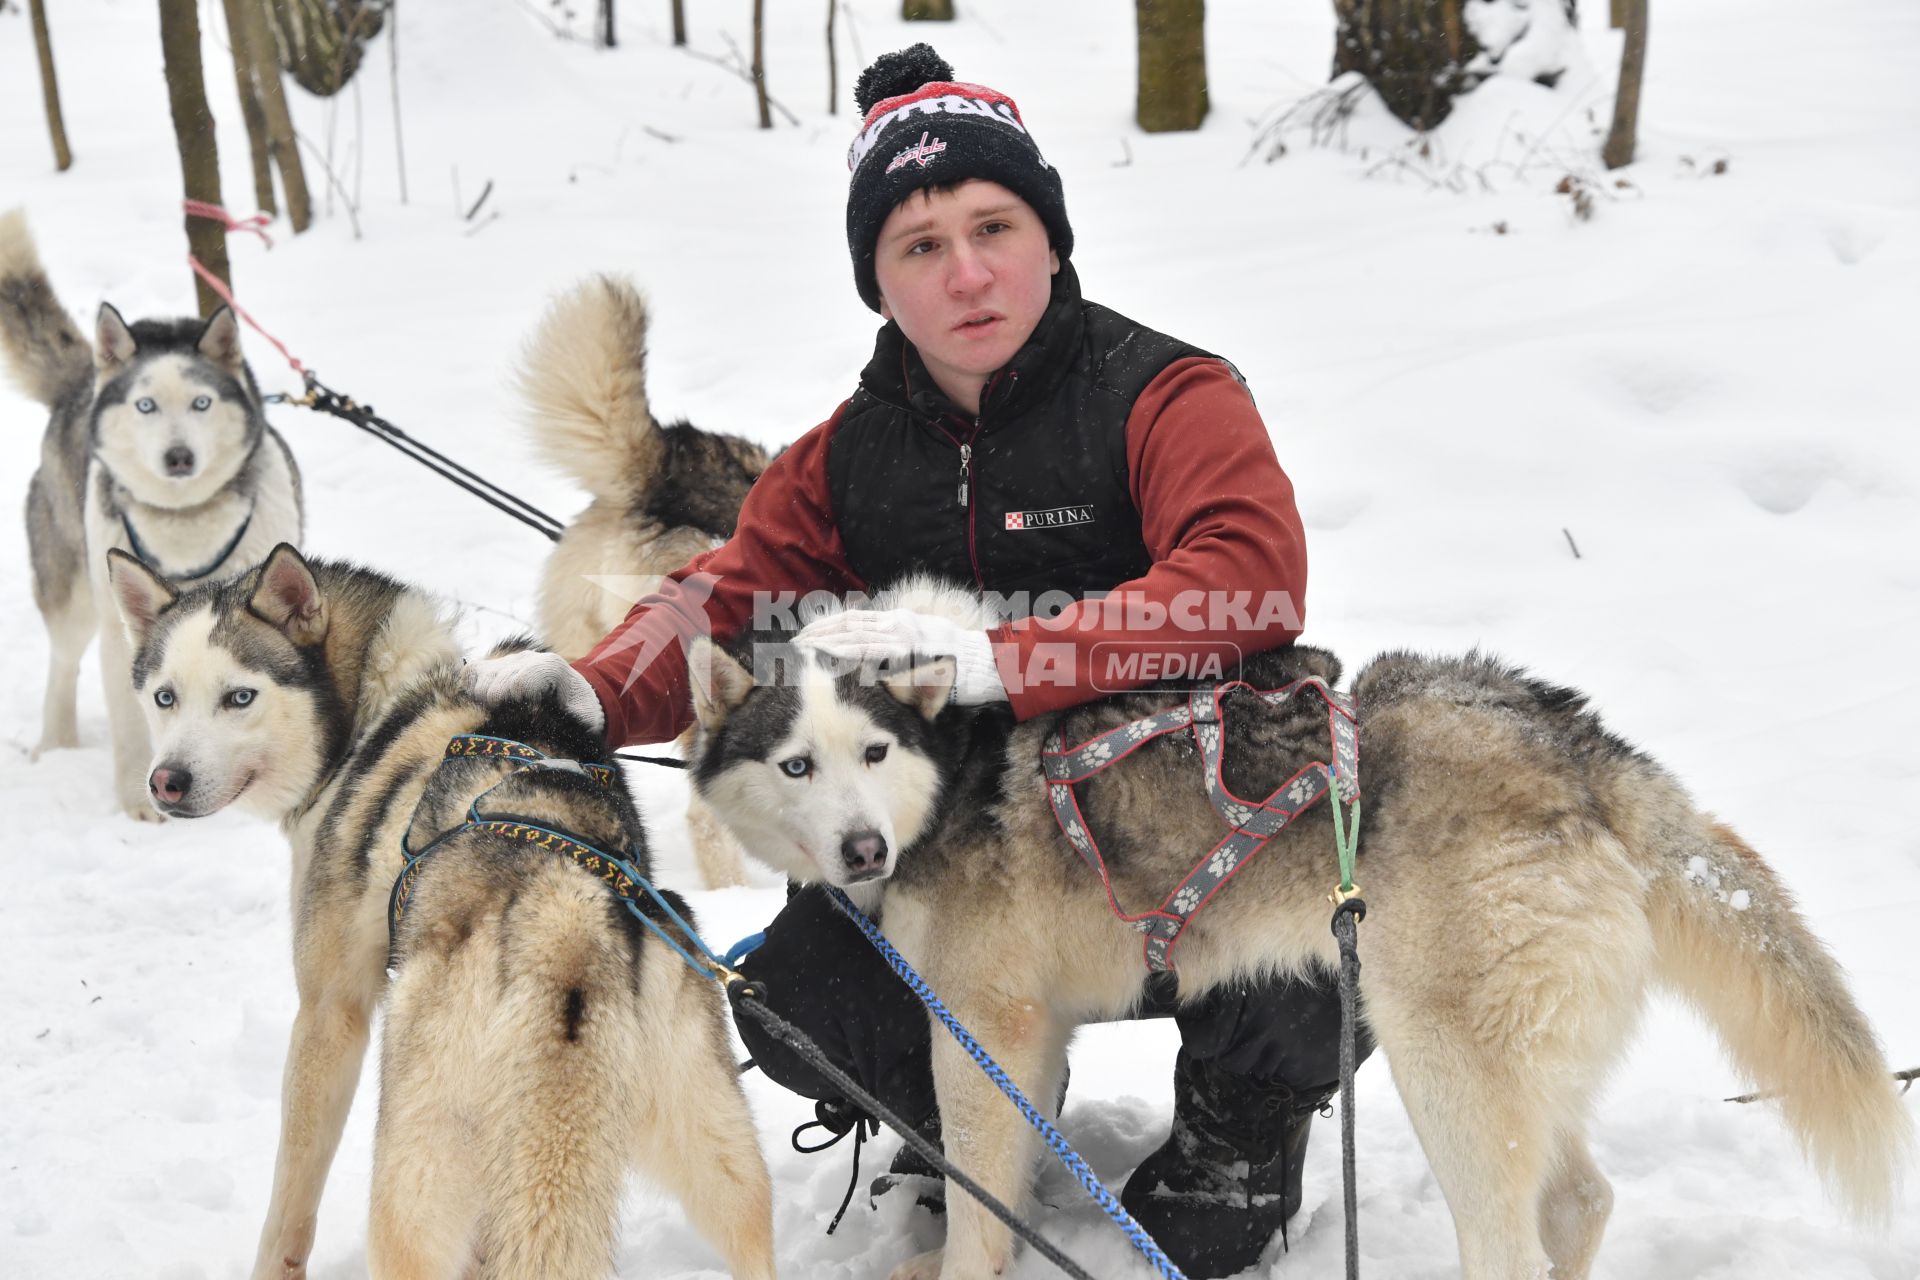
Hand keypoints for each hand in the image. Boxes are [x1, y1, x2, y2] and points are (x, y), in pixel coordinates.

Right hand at [465, 650, 605, 733]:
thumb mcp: (584, 720)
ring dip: (484, 703)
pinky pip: (471, 673)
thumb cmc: (581, 712)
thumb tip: (540, 726)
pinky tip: (487, 706)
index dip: (510, 706)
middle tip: (509, 724)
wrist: (576, 696)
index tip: (513, 722)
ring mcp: (510, 660)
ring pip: (479, 679)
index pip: (518, 682)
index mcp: (551, 668)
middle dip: (497, 709)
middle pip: (494, 683)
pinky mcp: (495, 665)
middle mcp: (528, 658)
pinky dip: (472, 691)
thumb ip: (569, 723)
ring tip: (503, 716)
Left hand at [795, 609, 1006, 705]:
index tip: (805, 636)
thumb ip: (900, 646)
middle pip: (849, 625)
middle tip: (794, 645)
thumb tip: (875, 658)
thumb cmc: (957, 661)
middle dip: (819, 634)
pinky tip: (832, 661)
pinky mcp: (911, 652)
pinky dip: (850, 655)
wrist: (988, 663)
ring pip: (856, 636)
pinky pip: (874, 653)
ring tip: (805, 652)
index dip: (827, 626)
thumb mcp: (925, 643)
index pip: (854, 619)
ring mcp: (904, 636)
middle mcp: (899, 623)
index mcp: (899, 620)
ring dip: (827, 644)